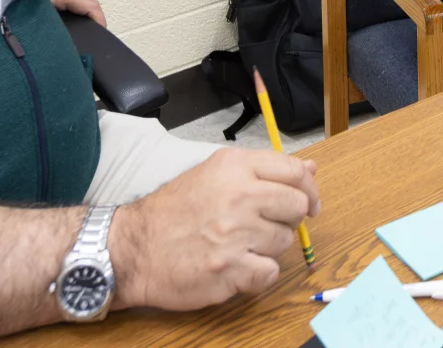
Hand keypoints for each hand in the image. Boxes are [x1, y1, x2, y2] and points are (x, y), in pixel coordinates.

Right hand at [113, 148, 319, 309]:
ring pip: (284, 241)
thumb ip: (262, 170)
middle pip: (296, 206)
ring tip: (239, 245)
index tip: (309, 203)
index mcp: (235, 167)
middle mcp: (239, 196)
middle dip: (287, 219)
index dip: (309, 189)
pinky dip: (258, 275)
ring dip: (268, 247)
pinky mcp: (231, 269)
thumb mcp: (213, 175)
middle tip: (265, 226)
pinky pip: (269, 272)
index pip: (294, 171)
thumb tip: (310, 168)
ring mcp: (235, 233)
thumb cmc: (172, 212)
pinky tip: (236, 267)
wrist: (132, 248)